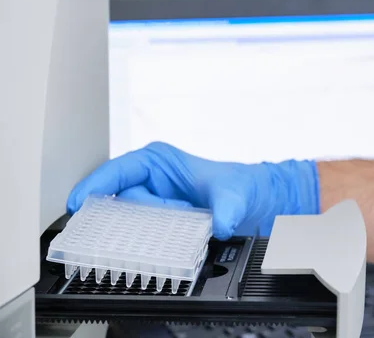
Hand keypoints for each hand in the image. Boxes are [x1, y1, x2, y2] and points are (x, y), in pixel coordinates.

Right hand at [66, 142, 319, 239]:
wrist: (256, 202)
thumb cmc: (242, 186)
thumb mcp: (234, 194)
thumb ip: (226, 209)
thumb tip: (222, 225)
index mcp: (159, 161)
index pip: (117, 171)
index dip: (95, 186)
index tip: (79, 204)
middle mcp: (151, 180)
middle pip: (119, 201)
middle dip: (125, 219)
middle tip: (141, 231)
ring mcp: (153, 202)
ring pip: (128, 221)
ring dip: (137, 234)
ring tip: (155, 240)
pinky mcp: (159, 220)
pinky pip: (141, 233)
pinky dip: (144, 242)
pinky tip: (152, 251)